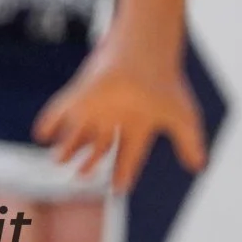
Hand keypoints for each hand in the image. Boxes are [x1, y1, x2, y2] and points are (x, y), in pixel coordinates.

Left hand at [32, 33, 204, 190]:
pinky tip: (41, 133)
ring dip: (68, 146)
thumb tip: (200, 167)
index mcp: (139, 123)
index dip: (125, 171)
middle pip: (101, 144)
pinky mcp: (80, 94)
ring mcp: (97, 105)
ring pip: (79, 131)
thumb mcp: (182, 118)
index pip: (130, 153)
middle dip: (91, 161)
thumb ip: (190, 143)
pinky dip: (49, 121)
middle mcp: (117, 116)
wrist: (143, 53)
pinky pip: (60, 110)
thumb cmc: (163, 85)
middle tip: (81, 177)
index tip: (119, 188)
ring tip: (57, 160)